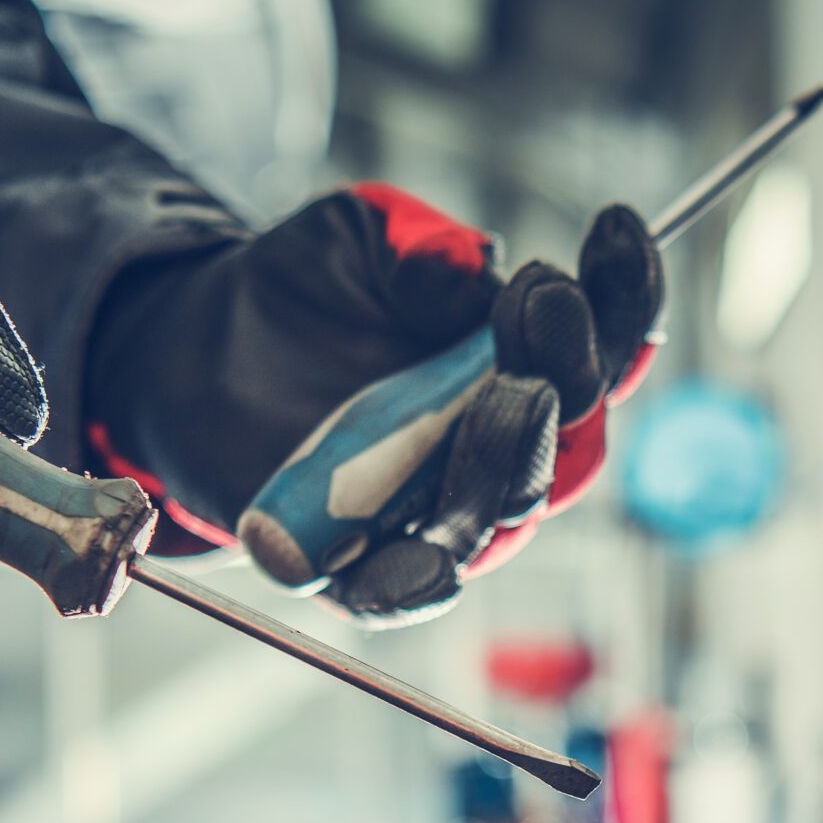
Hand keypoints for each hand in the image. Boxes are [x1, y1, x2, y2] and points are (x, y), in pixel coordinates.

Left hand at [86, 185, 664, 625]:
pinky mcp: (357, 564)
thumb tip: (478, 265)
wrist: (197, 351)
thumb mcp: (358, 236)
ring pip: (503, 514)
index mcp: (521, 368)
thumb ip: (422, 246)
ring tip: (503, 397)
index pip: (604, 350)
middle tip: (540, 314)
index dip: (625, 298)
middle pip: (574, 445)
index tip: (614, 229)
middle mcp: (498, 450)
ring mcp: (434, 512)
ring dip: (511, 460)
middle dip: (571, 381)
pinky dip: (416, 586)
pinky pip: (402, 593)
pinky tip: (426, 562)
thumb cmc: (305, 290)